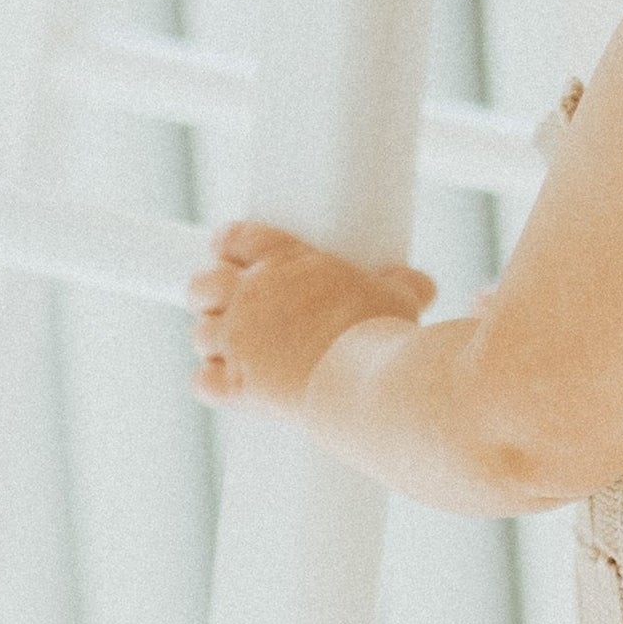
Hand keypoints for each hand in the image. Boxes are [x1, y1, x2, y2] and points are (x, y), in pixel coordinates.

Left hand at [190, 217, 434, 415]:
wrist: (367, 380)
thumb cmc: (384, 331)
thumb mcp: (399, 296)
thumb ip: (403, 284)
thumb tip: (422, 284)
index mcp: (283, 260)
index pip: (235, 238)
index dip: (227, 246)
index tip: (229, 254)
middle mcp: (250, 295)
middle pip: (201, 285)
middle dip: (208, 293)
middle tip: (228, 304)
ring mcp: (238, 341)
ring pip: (200, 334)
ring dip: (212, 340)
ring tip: (234, 349)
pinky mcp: (237, 384)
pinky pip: (203, 382)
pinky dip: (212, 383)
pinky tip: (229, 385)